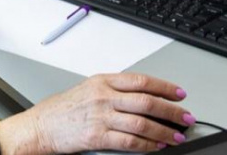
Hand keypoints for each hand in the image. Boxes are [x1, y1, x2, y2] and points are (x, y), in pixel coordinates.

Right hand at [0, 73, 192, 153]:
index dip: (165, 87)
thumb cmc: (62, 109)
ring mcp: (100, 117)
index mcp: (102, 81)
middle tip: (186, 117)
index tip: (180, 95)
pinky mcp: (97, 137)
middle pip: (147, 102)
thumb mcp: (87, 89)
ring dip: (164, 131)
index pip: (141, 81)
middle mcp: (102, 97)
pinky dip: (147, 145)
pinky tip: (155, 146)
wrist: (40, 126)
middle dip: (172, 111)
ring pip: (142, 123)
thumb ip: (113, 90)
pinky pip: (130, 141)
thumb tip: (144, 96)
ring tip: (176, 136)